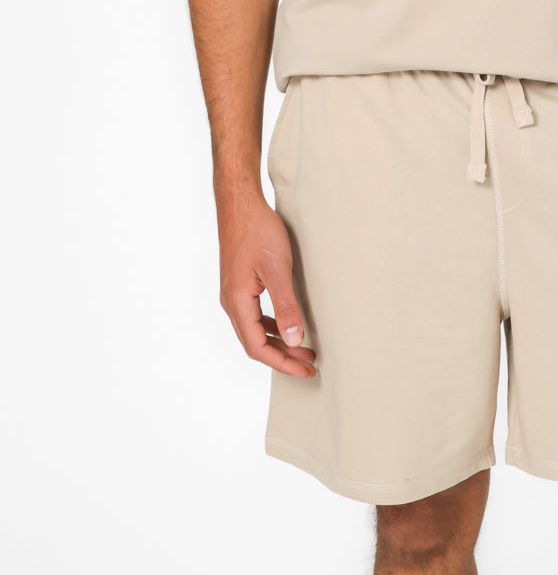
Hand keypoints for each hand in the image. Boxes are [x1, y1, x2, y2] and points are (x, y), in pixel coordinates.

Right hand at [217, 190, 316, 376]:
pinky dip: (271, 325)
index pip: (257, 348)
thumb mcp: (278, 269)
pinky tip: (287, 324)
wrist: (240, 203)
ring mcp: (233, 293)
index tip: (305, 370)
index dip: (283, 363)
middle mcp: (231, 302)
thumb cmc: (258, 231)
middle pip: (255, 343)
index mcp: (237, 303)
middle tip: (310, 365)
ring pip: (254, 330)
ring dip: (278, 341)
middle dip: (283, 356)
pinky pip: (253, 315)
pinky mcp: (239, 283)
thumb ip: (285, 306)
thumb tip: (295, 339)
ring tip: (304, 348)